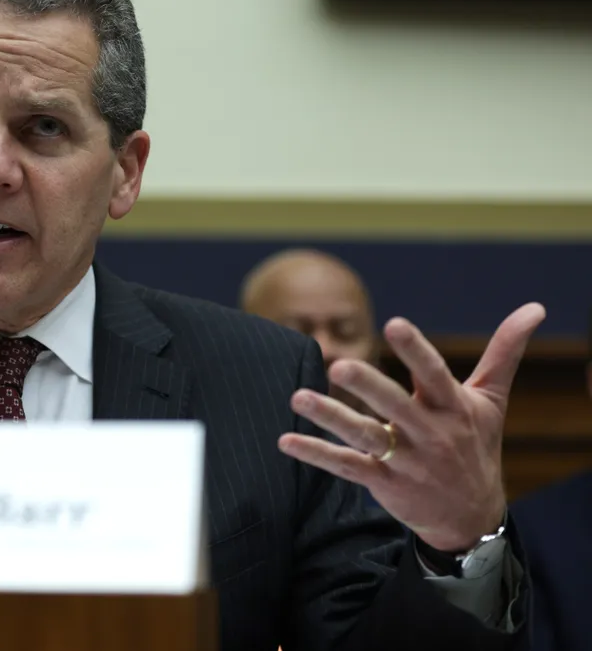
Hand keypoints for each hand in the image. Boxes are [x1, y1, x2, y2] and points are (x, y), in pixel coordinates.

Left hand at [279, 303, 545, 551]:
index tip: (394, 324)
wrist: (472, 515)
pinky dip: (316, 454)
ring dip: (330, 418)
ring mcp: (406, 460)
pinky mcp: (384, 484)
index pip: (434, 374)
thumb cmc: (477, 444)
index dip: (416, 350)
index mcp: (453, 407)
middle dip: (369, 386)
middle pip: (396, 406)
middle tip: (338, 365)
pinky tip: (286, 440)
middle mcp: (429, 433)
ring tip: (297, 397)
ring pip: (365, 436)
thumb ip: (504, 351)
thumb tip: (535, 307)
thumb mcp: (491, 399)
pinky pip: (346, 467)